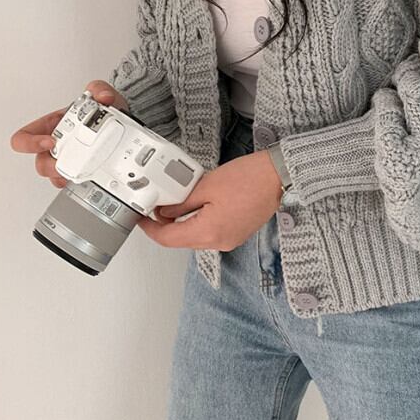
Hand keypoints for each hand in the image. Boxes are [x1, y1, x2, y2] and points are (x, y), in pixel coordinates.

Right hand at [9, 80, 128, 187]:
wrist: (121, 122)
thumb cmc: (102, 109)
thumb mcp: (101, 94)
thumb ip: (100, 89)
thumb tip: (103, 96)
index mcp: (52, 125)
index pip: (24, 136)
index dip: (30, 142)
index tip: (49, 141)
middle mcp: (57, 144)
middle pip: (40, 162)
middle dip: (50, 166)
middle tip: (65, 163)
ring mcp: (69, 158)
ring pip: (55, 176)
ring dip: (63, 176)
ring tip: (78, 171)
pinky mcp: (83, 169)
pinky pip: (74, 181)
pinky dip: (80, 181)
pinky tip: (89, 176)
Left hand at [136, 150, 283, 251]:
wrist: (278, 176)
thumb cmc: (250, 178)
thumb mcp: (206, 186)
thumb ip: (181, 202)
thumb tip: (165, 211)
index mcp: (208, 232)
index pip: (168, 238)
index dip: (150, 229)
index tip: (141, 219)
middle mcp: (219, 242)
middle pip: (181, 239)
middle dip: (167, 223)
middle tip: (159, 203)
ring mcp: (229, 240)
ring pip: (196, 235)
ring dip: (184, 221)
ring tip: (183, 198)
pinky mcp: (236, 234)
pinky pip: (210, 232)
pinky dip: (200, 220)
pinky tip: (202, 203)